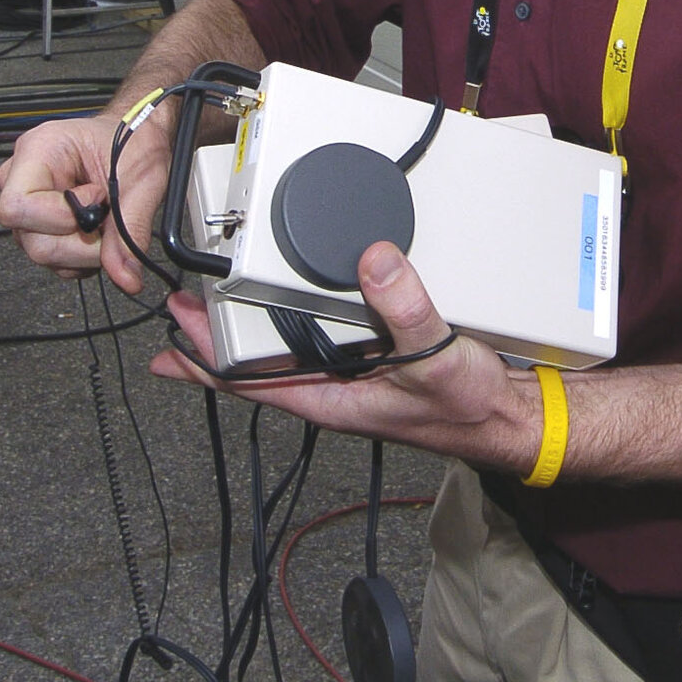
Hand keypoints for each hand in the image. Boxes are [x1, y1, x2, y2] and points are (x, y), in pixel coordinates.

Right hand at [0, 112, 172, 292]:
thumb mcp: (140, 181)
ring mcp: (28, 205)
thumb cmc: (130, 143)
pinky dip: (82, 256)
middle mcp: (22, 177)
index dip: (61, 217)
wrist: (135, 138)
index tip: (96, 200)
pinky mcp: (38, 225)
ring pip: (42, 254)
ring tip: (104, 222)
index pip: (17, 207)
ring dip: (84, 252)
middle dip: (80, 244)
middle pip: (31, 241)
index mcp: (37, 151)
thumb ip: (130, 229)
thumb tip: (124, 276)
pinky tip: (96, 231)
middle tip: (107, 220)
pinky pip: (54, 260)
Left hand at [151, 242, 538, 468]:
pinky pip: (318, 336)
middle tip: (177, 307)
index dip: (204, 363)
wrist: (511, 420)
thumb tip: (373, 261)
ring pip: (284, 351)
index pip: (248, 384)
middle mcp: (333, 387)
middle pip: (255, 364)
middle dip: (214, 338)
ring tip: (213, 301)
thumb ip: (406, 310)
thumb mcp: (438, 358)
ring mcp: (350, 374)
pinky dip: (292, 317)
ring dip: (248, 326)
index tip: (169, 341)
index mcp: (331, 398)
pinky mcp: (371, 357)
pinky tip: (286, 299)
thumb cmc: (471, 409)